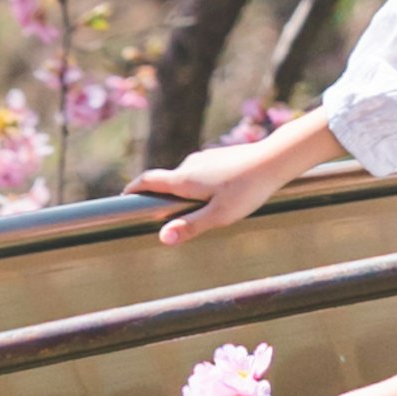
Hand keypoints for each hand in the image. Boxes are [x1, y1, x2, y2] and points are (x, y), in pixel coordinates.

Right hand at [131, 108, 339, 245]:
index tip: (123, 198)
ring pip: (187, 178)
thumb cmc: (247, 191)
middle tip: (166, 219)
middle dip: (163, 198)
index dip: (133, 189)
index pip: (148, 180)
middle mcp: (190, 165)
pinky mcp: (218, 157)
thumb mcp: (219, 216)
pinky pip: (201, 174)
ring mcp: (204, 159)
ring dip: (185, 193)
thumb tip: (162, 238)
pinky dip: (200, 186)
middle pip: (167, 182)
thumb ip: (190, 226)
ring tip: (202, 212)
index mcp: (184, 179)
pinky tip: (221, 197)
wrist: (274, 160)